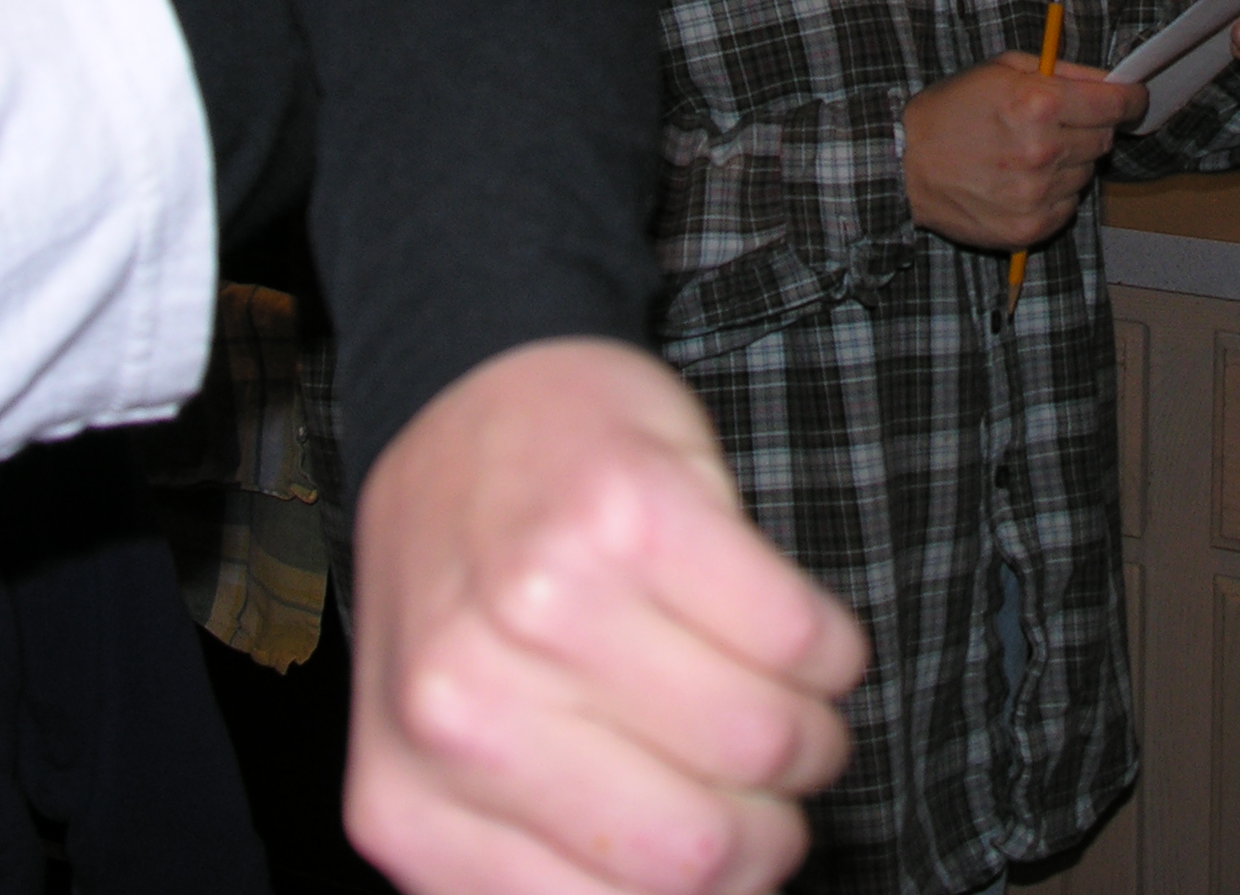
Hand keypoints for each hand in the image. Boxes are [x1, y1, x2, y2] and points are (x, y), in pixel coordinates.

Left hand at [344, 339, 866, 894]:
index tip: (729, 857)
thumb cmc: (474, 588)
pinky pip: (798, 636)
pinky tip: (796, 634)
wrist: (467, 395)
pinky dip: (830, 650)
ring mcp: (545, 602)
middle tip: (772, 781)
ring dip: (813, 732)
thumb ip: (526, 851)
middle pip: (704, 846)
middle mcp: (461, 708)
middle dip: (775, 825)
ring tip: (790, 701)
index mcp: (408, 803)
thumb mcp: (450, 753)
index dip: (710, 894)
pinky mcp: (632, 512)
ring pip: (766, 738)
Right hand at [900, 52, 1144, 249]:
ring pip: (1087, 174)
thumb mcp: (1003, 69)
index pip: (1116, 105)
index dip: (1131, 100)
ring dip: (1068, 162)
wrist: (902, 165)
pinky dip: (1054, 194)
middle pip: (1104, 139)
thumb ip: (1062, 70)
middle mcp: (1044, 151)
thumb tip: (1110, 80)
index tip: (1133, 99)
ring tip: (1027, 154)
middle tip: (1056, 124)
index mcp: (1041, 103)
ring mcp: (1038, 194)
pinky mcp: (1029, 228)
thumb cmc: (950, 110)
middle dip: (1090, 127)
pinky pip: (1068, 207)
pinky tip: (1021, 182)